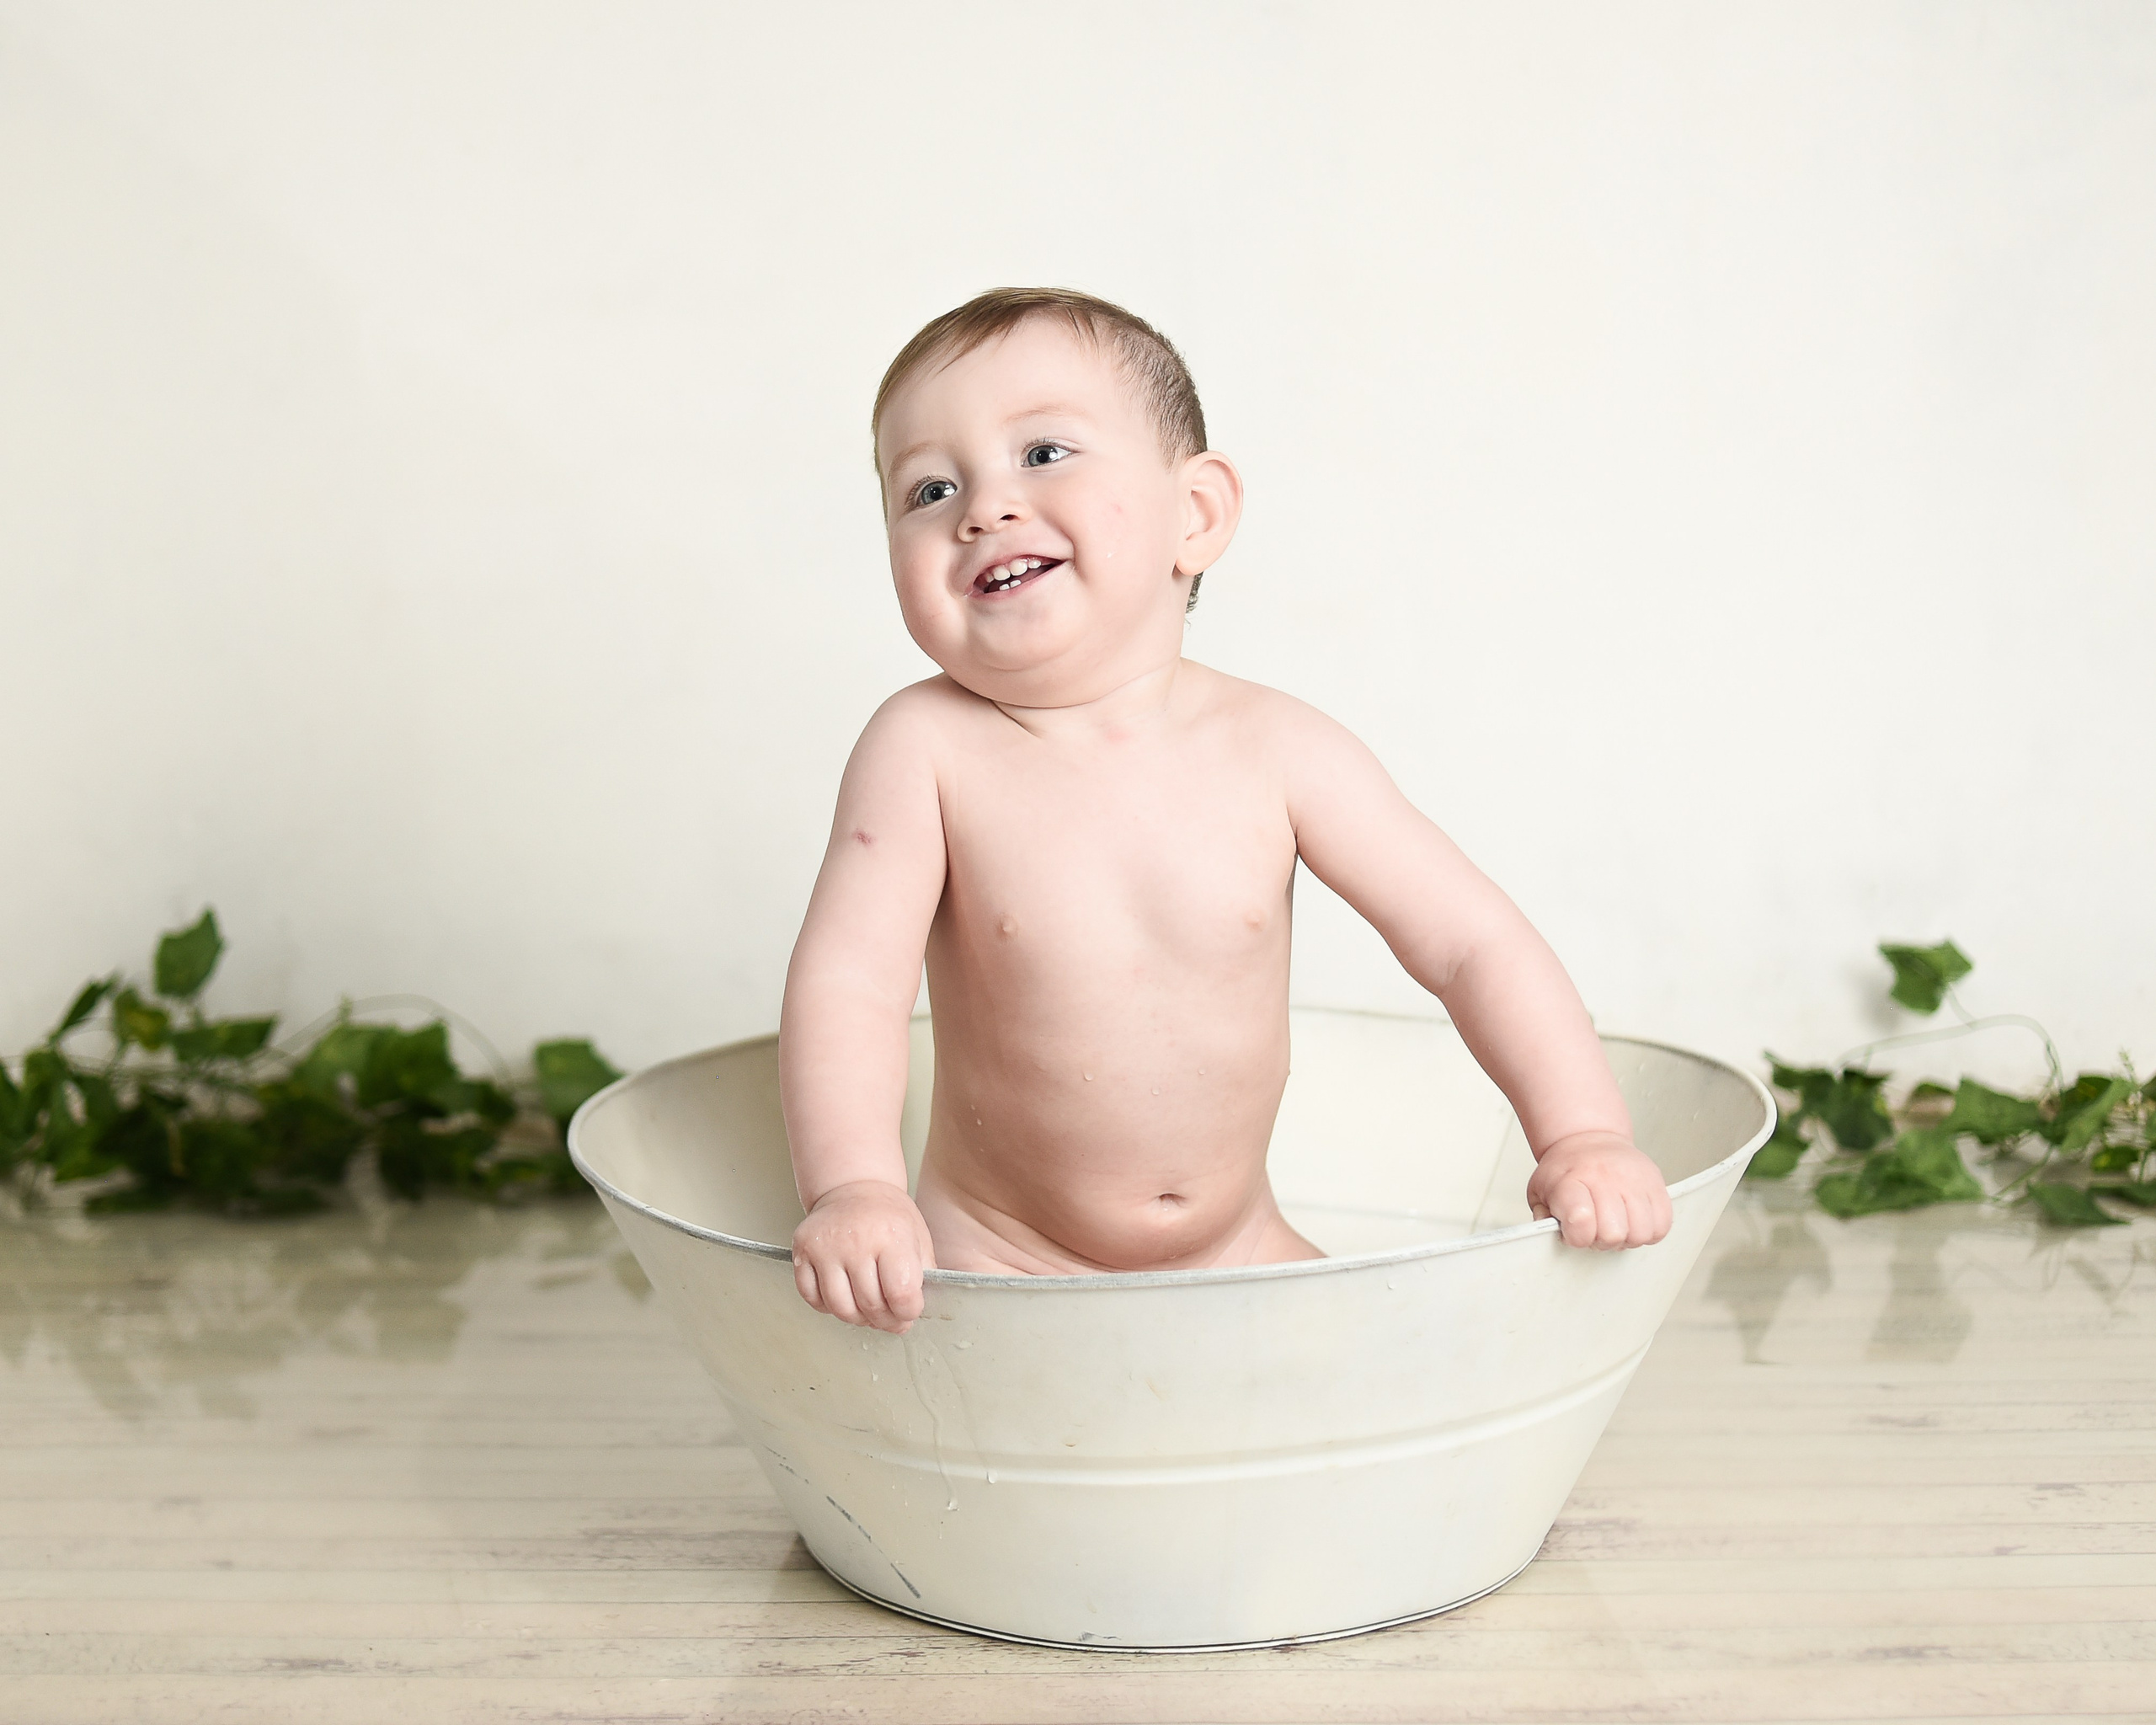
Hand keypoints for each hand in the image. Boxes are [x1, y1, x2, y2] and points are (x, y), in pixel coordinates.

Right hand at [791, 1180, 935, 1332]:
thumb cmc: (887, 1216)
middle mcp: (855, 1241)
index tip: (910, 1311)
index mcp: (891, 1236)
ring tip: (868, 1310)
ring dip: (858, 1319)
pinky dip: (828, 1307)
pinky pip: (812, 1299)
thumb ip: (922, 1276)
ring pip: (840, 1308)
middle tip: (892, 1318)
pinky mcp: (802, 1251)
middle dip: (886, 1321)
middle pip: (870, 1305)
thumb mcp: (918, 1238)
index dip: (908, 1312)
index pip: (901, 1294)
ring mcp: (824, 1247)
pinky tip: (844, 1295)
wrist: (853, 1187)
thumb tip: (913, 1312)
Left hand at [1526, 1131, 1671, 1249]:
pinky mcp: (1657, 1183)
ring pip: (1641, 1233)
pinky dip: (1650, 1231)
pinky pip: (1663, 1225)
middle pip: (1613, 1234)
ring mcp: (1634, 1180)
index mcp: (1572, 1180)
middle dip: (1602, 1241)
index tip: (1572, 1230)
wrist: (1590, 1138)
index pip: (1580, 1221)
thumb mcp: (1540, 1190)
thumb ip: (1542, 1216)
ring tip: (1616, 1225)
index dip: (1577, 1236)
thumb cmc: (1567, 1170)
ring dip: (1627, 1238)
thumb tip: (1548, 1233)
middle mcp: (1605, 1178)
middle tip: (1595, 1229)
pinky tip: (1634, 1221)